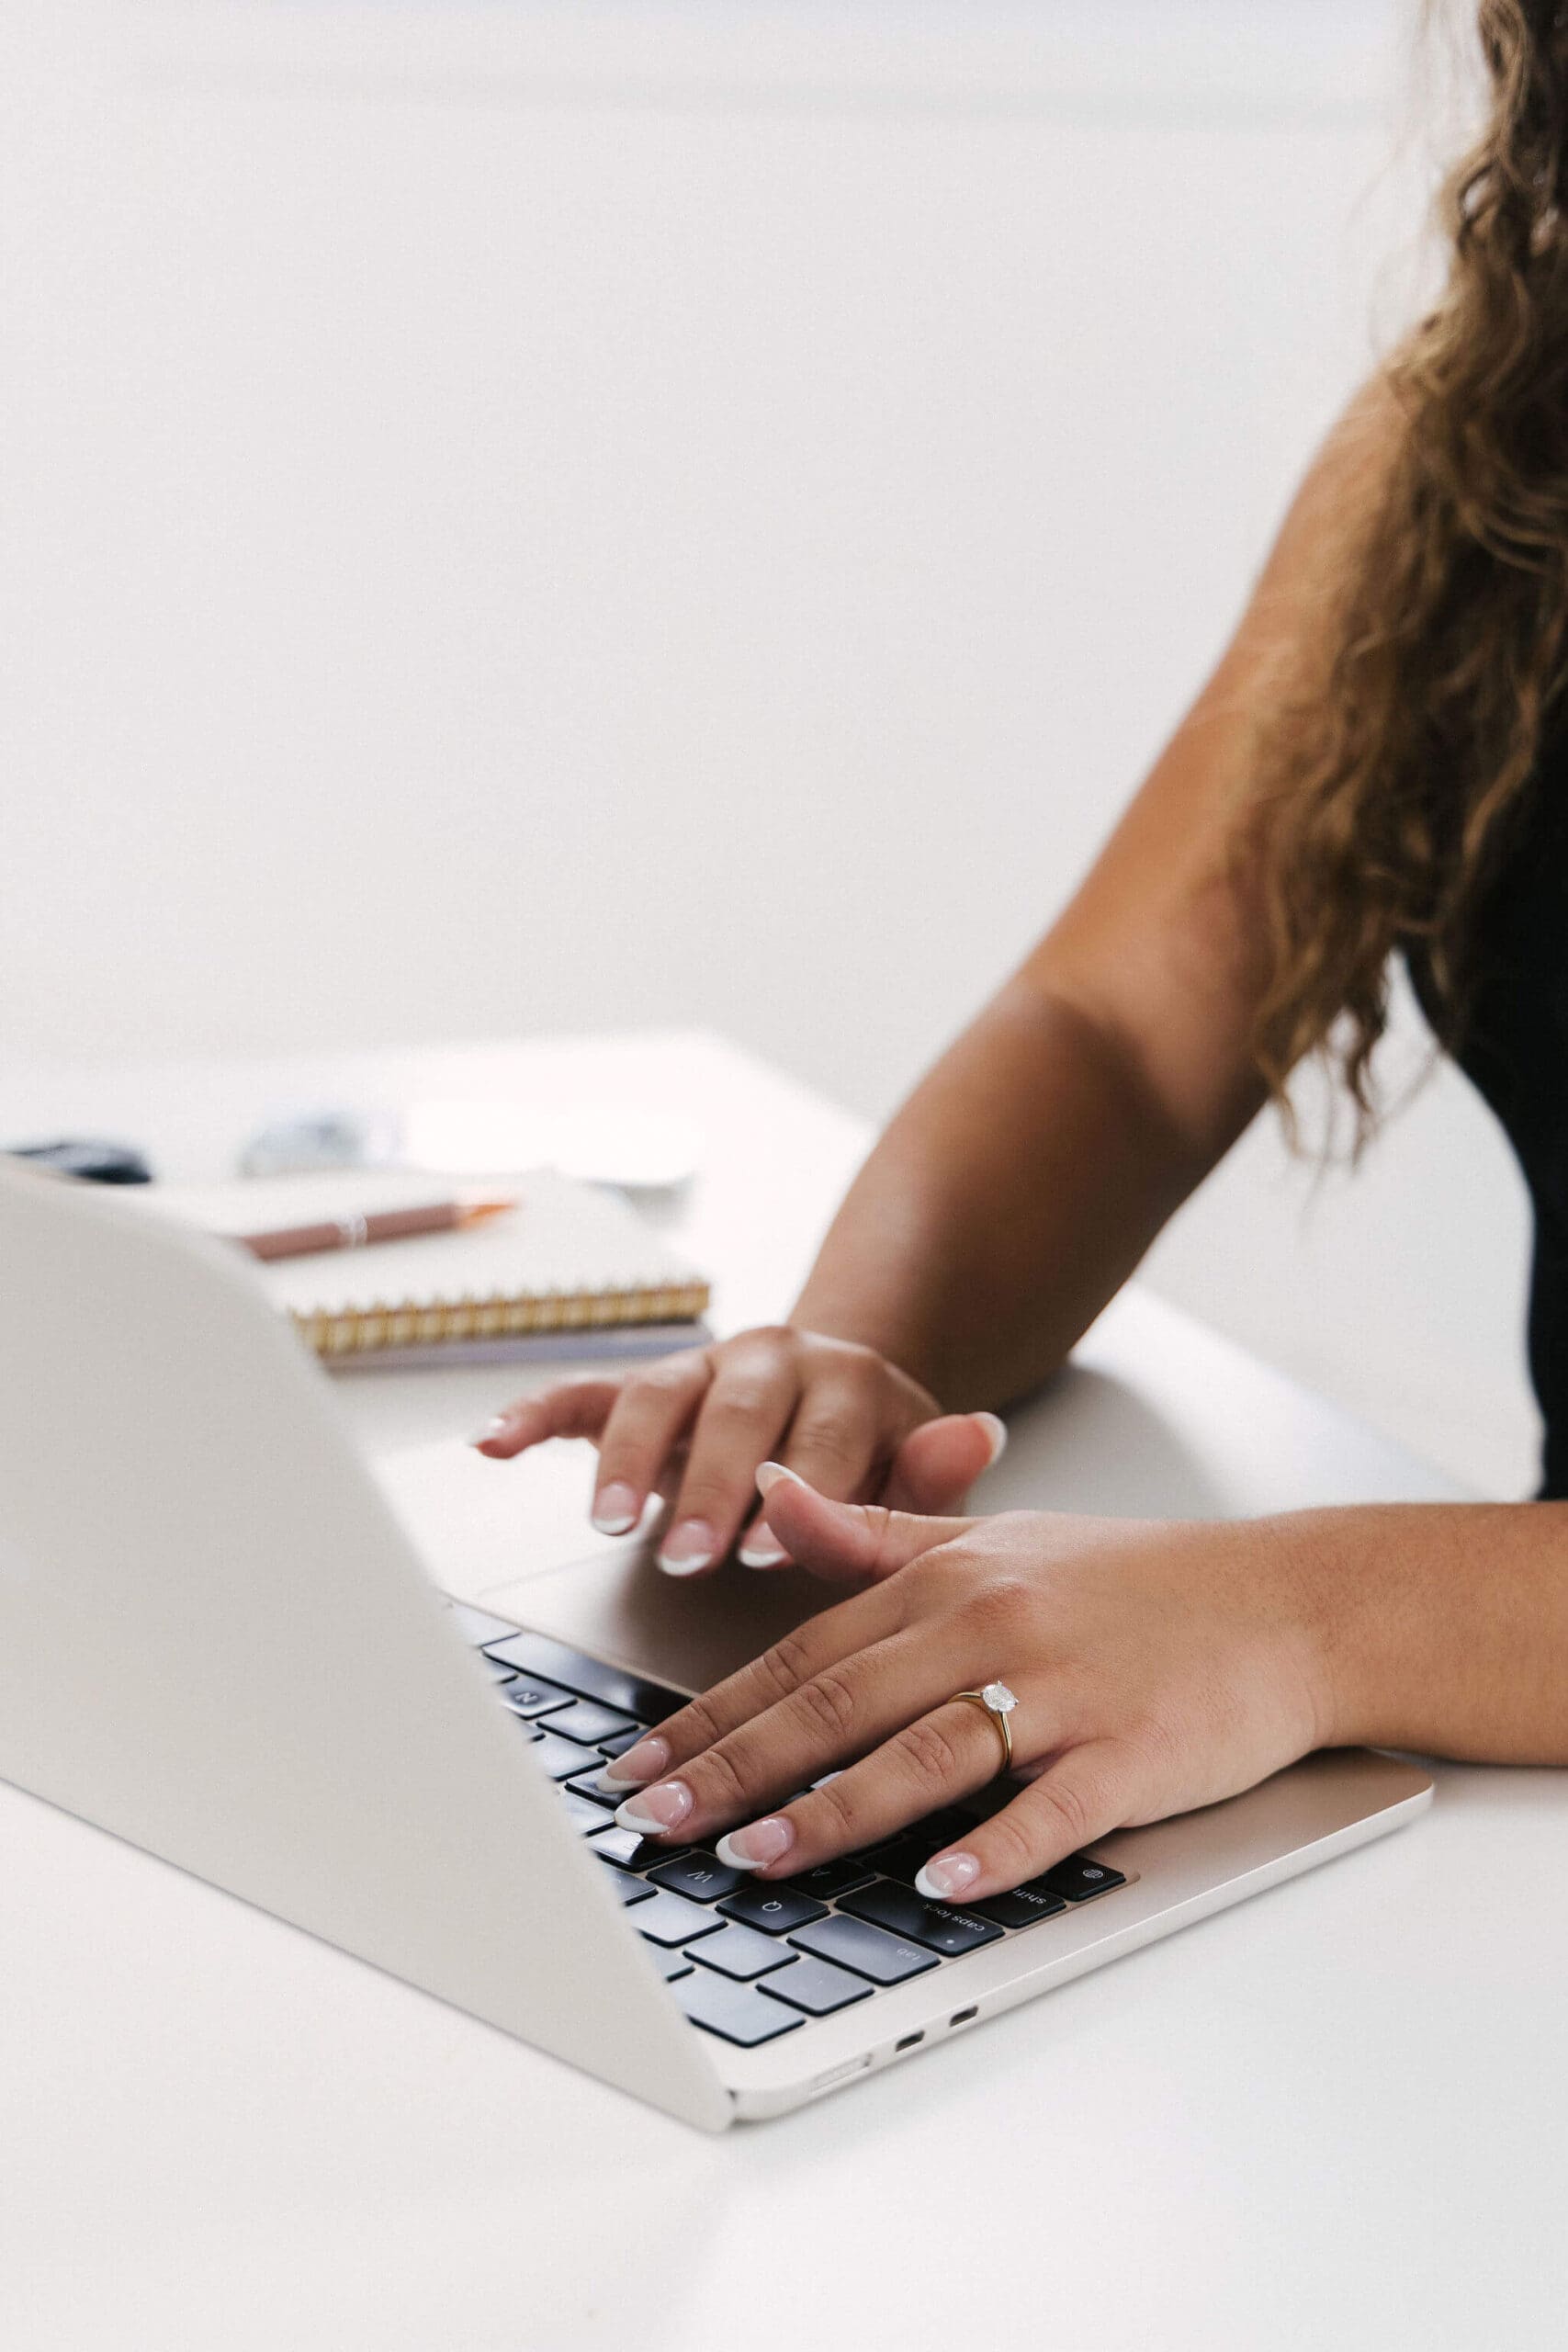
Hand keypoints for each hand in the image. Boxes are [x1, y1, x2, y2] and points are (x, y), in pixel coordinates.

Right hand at [472, 1326, 1005, 1577]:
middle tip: (686, 1555)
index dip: (796, 1498)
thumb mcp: (924, 1466)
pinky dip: (534, 1413)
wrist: (845, 1389)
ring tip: (609, 1525)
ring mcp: (703, 1366)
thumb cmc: (883, 1455)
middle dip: (707, 1488)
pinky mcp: (644, 1382)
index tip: (766, 1559)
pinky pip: (584, 1391)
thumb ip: (937, 1469)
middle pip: (736, 1416)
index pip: (823, 1440)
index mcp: (849, 1380)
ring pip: (656, 1397)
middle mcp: (772, 1359)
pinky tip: (493, 1443)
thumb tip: (979, 1433)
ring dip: (626, 1460)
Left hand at [603, 1468, 1329, 1900]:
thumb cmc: (1133, 1584)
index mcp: (947, 1581)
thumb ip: (871, 1534)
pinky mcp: (1135, 1753)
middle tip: (654, 1821)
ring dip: (833, 1813)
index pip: (803, 1657)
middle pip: (839, 1706)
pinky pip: (1056, 1809)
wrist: (1285, 1602)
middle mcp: (992, 1627)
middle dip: (734, 1769)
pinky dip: (999, 1847)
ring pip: (926, 1754)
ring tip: (753, 1859)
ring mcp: (1066, 1691)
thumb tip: (766, 1499)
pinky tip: (943, 1886)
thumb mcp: (993, 1541)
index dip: (712, 1715)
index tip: (638, 1765)